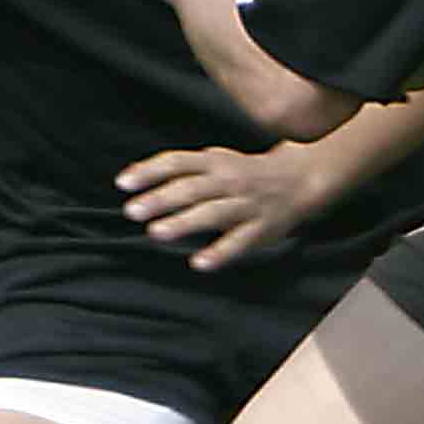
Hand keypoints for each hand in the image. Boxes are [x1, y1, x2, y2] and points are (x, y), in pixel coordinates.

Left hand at [120, 141, 328, 269]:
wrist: (300, 179)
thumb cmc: (247, 172)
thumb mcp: (216, 160)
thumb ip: (182, 167)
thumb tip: (135, 174)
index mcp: (215, 162)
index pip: (177, 163)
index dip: (149, 171)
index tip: (123, 183)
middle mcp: (229, 181)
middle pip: (191, 188)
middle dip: (160, 199)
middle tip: (132, 211)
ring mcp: (246, 205)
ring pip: (212, 213)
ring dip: (184, 222)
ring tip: (156, 232)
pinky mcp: (260, 228)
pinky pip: (239, 241)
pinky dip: (220, 252)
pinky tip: (199, 263)